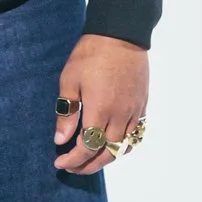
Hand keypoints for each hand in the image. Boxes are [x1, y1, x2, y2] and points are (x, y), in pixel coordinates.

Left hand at [54, 33, 147, 173]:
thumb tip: (60, 140)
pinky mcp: (142, 106)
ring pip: (123, 148)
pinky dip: (123, 147)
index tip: (60, 162)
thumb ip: (66, 112)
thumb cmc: (90, 55)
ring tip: (90, 160)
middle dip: (88, 165)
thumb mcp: (70, 80)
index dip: (73, 160)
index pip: (87, 148)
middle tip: (72, 167)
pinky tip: (112, 146)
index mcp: (100, 110)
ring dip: (106, 159)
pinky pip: (136, 136)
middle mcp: (120, 116)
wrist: (121, 35)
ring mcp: (134, 112)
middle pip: (106, 153)